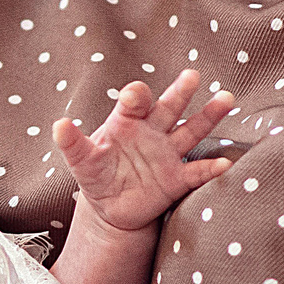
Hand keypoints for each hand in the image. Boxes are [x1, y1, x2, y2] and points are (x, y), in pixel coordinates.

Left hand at [51, 69, 232, 230]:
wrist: (111, 207)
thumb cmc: (96, 175)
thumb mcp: (81, 161)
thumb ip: (72, 143)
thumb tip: (58, 125)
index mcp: (126, 122)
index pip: (134, 103)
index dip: (135, 97)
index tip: (136, 94)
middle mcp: (152, 132)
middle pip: (168, 108)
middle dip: (179, 92)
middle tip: (192, 75)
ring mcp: (167, 154)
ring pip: (191, 131)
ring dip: (208, 116)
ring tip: (226, 98)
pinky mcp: (177, 179)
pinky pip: (197, 172)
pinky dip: (211, 169)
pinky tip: (225, 163)